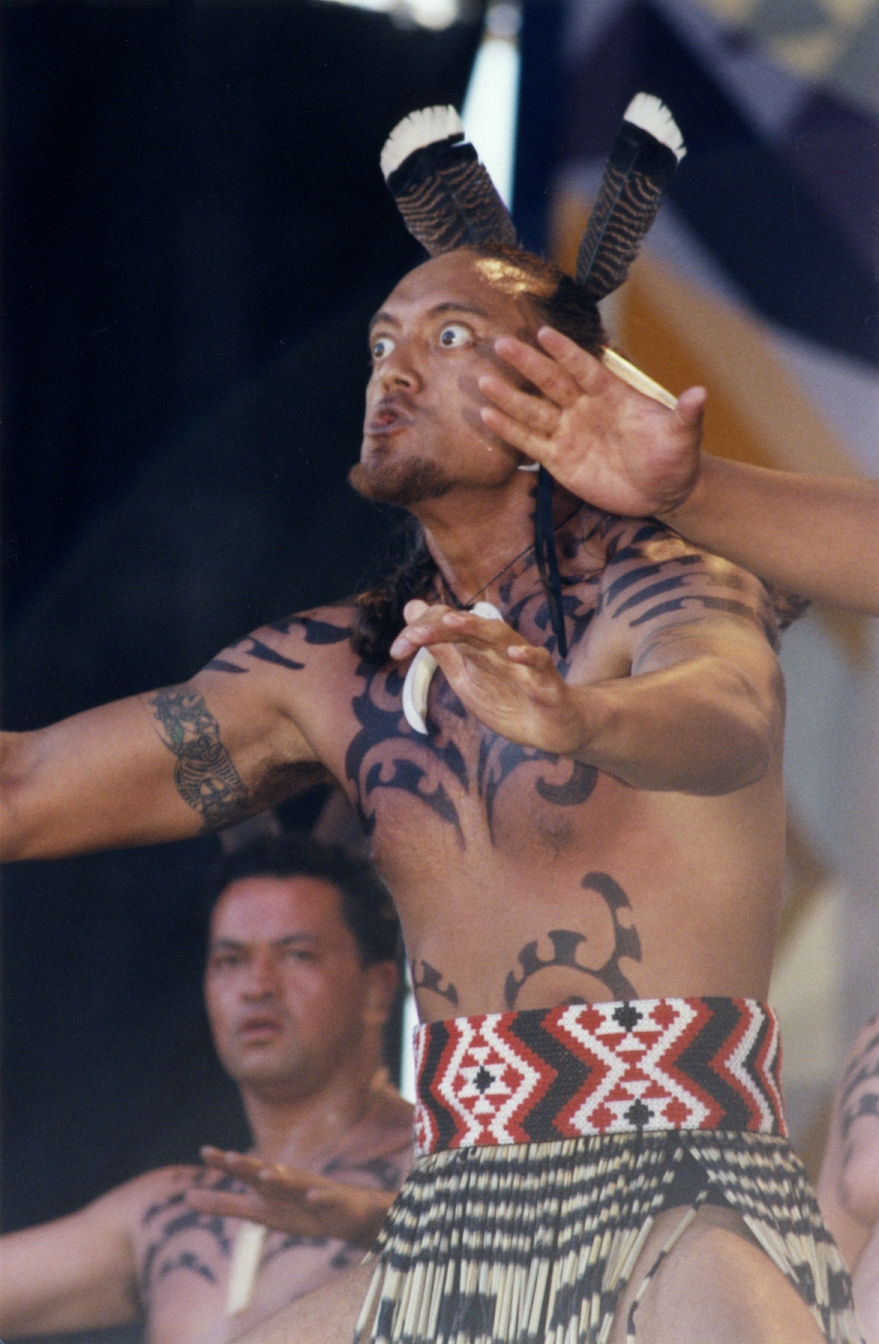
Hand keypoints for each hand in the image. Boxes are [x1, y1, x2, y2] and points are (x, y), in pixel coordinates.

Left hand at [186, 1147, 393, 1248]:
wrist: (347, 1213)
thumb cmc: (298, 1208)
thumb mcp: (258, 1210)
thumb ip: (224, 1204)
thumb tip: (187, 1197)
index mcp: (270, 1183)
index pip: (243, 1170)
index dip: (225, 1163)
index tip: (203, 1151)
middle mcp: (288, 1180)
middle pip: (265, 1171)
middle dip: (248, 1165)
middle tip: (228, 1157)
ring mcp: (310, 1188)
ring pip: (293, 1183)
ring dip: (279, 1178)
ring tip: (263, 1175)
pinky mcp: (331, 1202)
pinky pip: (324, 1198)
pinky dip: (318, 1196)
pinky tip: (311, 1196)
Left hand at [390, 600, 586, 754]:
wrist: (551, 729)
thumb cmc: (508, 699)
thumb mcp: (465, 678)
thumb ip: (441, 648)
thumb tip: (411, 609)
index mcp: (478, 648)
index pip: (447, 625)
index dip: (420, 632)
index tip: (395, 651)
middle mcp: (499, 649)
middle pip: (469, 628)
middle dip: (440, 628)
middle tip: (413, 635)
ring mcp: (524, 663)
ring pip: (501, 638)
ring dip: (477, 629)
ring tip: (453, 623)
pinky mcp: (547, 682)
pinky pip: (541, 664)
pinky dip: (529, 657)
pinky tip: (515, 653)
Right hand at [478, 325, 706, 517]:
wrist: (663, 492)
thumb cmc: (675, 459)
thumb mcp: (683, 437)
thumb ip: (686, 416)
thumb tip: (700, 394)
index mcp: (612, 395)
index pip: (584, 368)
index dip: (565, 352)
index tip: (543, 333)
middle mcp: (585, 408)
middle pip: (551, 382)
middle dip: (527, 364)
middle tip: (502, 343)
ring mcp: (569, 433)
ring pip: (534, 411)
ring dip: (509, 397)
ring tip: (483, 380)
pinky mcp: (559, 460)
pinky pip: (529, 443)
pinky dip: (509, 431)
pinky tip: (487, 416)